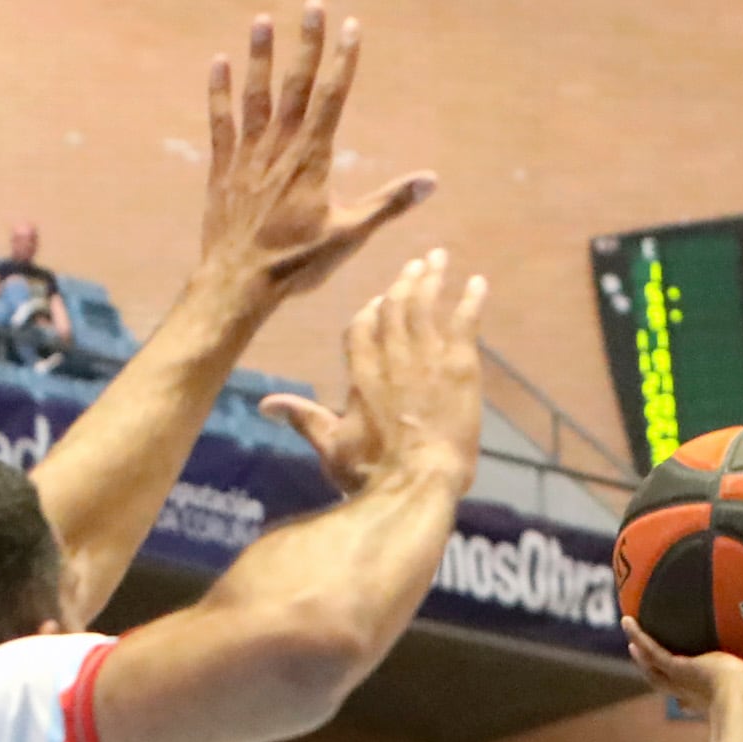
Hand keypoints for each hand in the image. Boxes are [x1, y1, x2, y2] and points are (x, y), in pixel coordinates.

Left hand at [194, 5, 434, 312]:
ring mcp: (248, 155)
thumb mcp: (351, 235)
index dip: (343, 60)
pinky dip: (219, 90)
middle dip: (307, 44)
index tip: (352, 27)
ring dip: (260, 56)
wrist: (239, 283)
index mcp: (312, 160)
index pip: (333, 98)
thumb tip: (431, 181)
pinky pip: (220, 120)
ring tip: (263, 20)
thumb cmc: (297, 264)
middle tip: (313, 6)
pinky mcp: (223, 168)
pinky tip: (219, 62)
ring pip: (255, 95)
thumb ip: (390, 203)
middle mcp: (279, 148)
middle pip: (296, 85)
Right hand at [265, 249, 486, 494]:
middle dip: (404, 283)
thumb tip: (265, 404)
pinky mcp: (459, 366)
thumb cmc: (371, 472)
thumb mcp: (330, 445)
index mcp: (360, 373)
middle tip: (415, 264)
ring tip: (438, 258)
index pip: (361, 328)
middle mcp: (391, 356)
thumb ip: (302, 417)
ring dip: (431, 280)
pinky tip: (477, 282)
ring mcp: (426, 357)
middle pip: (394, 308)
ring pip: (425, 306)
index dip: (371, 313)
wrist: (416, 482)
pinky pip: (464, 321)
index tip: (380, 301)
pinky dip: (470, 300)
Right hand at [622, 619, 742, 720]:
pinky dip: (640, 636)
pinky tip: (627, 619)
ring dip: (643, 651)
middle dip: (662, 667)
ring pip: (655, 667)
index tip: (690, 685)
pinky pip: (653, 650)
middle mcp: (699, 689)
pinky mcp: (679, 668)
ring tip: (631, 632)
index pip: (702, 694)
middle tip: (651, 650)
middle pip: (672, 679)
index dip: (693, 692)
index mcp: (721, 695)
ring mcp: (685, 679)